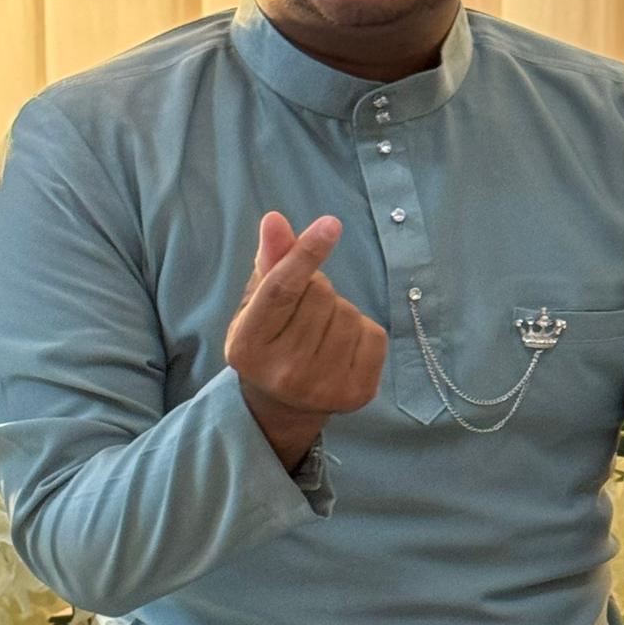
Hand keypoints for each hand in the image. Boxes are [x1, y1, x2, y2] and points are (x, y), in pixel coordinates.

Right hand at [225, 212, 387, 467]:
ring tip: (321, 331)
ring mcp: (322, 387)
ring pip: (349, 313)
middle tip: (305, 311)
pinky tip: (342, 346)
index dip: (305, 254)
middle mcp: (284, 372)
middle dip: (317, 288)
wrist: (284, 404)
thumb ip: (270, 261)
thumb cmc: (269, 340)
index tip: (330, 225)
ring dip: (340, 310)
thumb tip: (275, 220)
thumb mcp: (257, 303)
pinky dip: (363, 330)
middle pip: (320, 294)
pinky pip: (374, 335)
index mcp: (248, 345)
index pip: (281, 290)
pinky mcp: (357, 394)